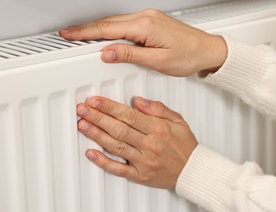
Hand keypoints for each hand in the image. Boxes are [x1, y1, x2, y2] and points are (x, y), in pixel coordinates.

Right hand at [59, 9, 226, 76]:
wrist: (208, 50)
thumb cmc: (189, 56)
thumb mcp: (158, 61)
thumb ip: (130, 55)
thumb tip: (107, 52)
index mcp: (146, 26)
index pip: (108, 29)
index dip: (85, 32)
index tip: (70, 34)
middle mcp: (146, 18)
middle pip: (109, 22)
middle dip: (86, 28)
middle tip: (69, 34)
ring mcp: (150, 17)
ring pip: (117, 21)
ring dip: (98, 27)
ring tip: (83, 35)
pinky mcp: (153, 21)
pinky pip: (126, 22)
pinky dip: (112, 28)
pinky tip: (106, 33)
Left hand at [76, 96, 197, 188]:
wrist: (192, 170)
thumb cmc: (184, 145)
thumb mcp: (177, 120)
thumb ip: (158, 109)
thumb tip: (138, 101)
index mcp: (158, 129)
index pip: (129, 115)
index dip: (110, 107)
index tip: (96, 101)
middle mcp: (150, 145)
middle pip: (119, 129)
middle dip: (98, 117)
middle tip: (83, 109)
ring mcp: (143, 161)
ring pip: (116, 146)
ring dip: (97, 135)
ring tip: (83, 125)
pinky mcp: (139, 175)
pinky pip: (119, 169)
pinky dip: (103, 162)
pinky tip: (91, 153)